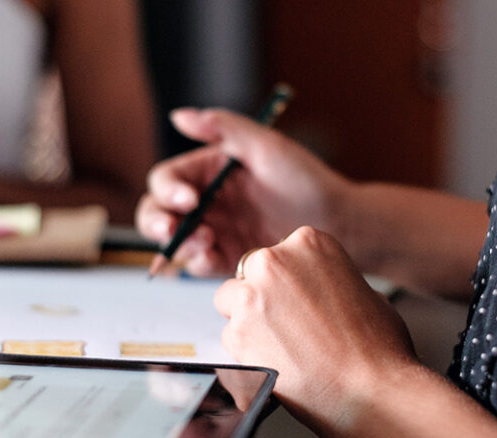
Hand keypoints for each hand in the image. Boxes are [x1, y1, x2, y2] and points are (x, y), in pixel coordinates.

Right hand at [135, 108, 350, 275]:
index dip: (168, 190)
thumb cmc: (306, 179)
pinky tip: (215, 257)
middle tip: (171, 231)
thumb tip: (178, 115)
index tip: (189, 200)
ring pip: (174, 241)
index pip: (168, 179)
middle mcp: (206, 201)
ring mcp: (215, 231)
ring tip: (206, 243)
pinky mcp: (228, 257)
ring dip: (179, 244)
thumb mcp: (267, 146)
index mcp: (209, 171)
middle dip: (156, 222)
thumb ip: (225, 128)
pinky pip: (199, 263)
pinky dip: (198, 263)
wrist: (340, 222)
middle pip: (158, 212)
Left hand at [213, 226, 416, 421]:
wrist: (369, 391)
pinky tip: (276, 364)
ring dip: (248, 322)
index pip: (279, 255)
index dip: (286, 282)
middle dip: (261, 296)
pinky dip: (245, 352)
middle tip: (286, 325)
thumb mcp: (366, 292)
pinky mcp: (236, 332)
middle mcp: (274, 261)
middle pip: (249, 273)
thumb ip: (331, 282)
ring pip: (230, 303)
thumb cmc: (378, 348)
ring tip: (281, 348)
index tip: (296, 300)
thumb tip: (321, 292)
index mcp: (309, 243)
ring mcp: (251, 295)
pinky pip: (229, 338)